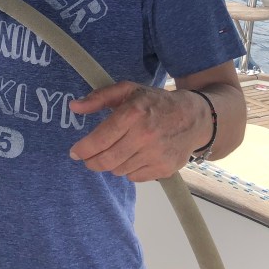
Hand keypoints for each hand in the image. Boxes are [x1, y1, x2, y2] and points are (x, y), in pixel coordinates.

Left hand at [68, 82, 205, 181]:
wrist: (194, 118)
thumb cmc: (155, 102)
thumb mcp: (128, 90)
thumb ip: (99, 98)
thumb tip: (74, 107)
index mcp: (133, 113)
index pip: (101, 138)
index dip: (83, 149)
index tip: (74, 152)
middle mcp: (145, 136)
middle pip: (107, 160)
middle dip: (91, 162)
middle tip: (87, 159)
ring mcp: (156, 154)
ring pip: (119, 170)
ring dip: (110, 164)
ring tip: (113, 153)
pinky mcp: (164, 169)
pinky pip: (134, 177)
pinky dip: (127, 170)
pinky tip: (131, 157)